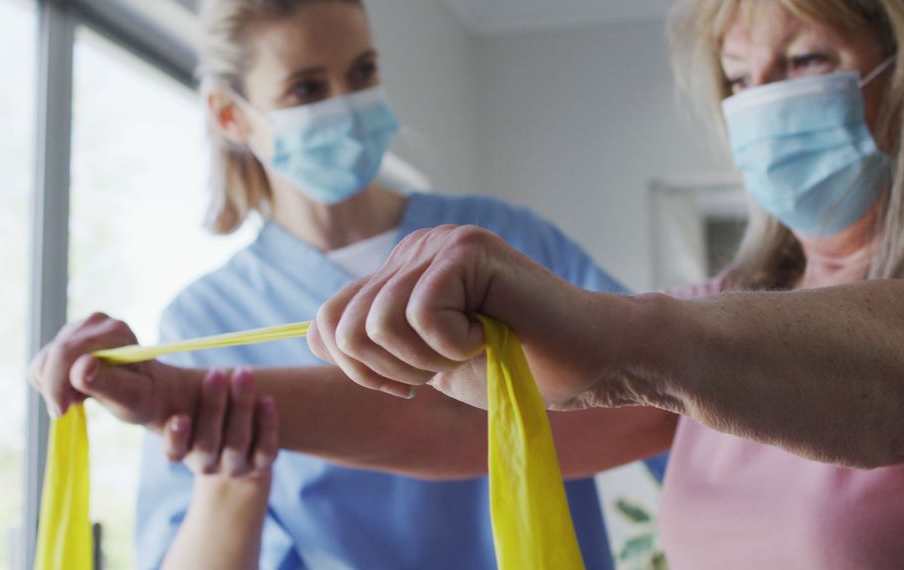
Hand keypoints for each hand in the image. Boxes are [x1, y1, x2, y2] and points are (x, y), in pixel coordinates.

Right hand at [27, 312, 196, 430]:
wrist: (148, 389)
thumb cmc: (143, 396)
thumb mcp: (131, 397)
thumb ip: (106, 382)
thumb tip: (82, 366)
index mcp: (115, 332)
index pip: (67, 351)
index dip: (56, 384)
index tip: (62, 411)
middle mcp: (96, 322)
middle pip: (52, 355)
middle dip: (54, 388)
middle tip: (68, 410)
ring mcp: (80, 328)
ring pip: (43, 361)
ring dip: (54, 387)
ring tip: (82, 397)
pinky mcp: (67, 338)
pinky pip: (42, 364)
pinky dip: (53, 383)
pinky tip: (76, 389)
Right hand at [162, 368, 277, 481]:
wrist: (239, 457)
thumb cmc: (206, 420)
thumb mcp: (188, 409)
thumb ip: (173, 392)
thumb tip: (145, 357)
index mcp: (183, 452)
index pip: (174, 451)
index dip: (176, 437)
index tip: (180, 416)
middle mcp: (206, 464)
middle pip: (208, 443)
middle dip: (213, 406)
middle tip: (216, 373)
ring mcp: (234, 467)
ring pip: (237, 442)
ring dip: (241, 406)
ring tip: (244, 373)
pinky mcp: (260, 465)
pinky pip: (265, 449)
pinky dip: (267, 425)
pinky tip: (267, 400)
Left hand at [307, 225, 646, 408]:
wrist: (588, 362)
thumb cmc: (517, 365)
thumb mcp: (426, 365)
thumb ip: (374, 346)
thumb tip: (315, 333)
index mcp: (399, 274)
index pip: (327, 321)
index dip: (358, 368)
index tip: (407, 385)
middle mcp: (414, 250)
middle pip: (346, 328)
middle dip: (394, 371)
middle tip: (449, 366)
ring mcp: (441, 243)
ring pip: (379, 323)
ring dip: (427, 360)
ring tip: (473, 348)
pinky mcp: (469, 250)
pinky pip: (421, 314)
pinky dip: (454, 345)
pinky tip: (491, 334)